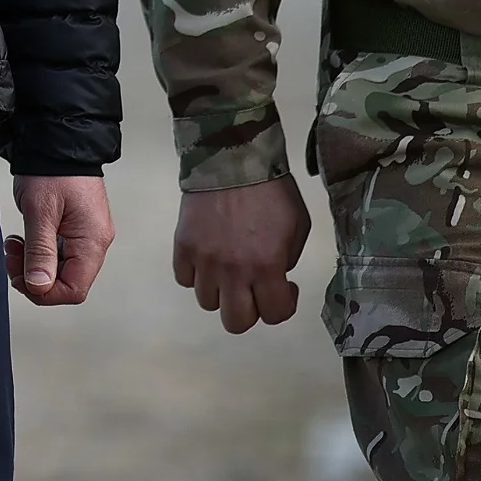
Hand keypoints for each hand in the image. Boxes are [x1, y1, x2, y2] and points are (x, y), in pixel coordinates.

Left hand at [8, 174, 113, 304]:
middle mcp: (94, 241)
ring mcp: (86, 234)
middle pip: (67, 281)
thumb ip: (40, 251)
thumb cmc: (52, 170)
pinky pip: (58, 252)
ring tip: (14, 245)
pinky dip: (38, 251)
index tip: (22, 279)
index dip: (46, 293)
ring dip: (33, 263)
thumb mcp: (40, 212)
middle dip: (35, 277)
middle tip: (12, 258)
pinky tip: (23, 239)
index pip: (74, 289)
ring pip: (60, 268)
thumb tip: (39, 286)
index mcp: (92, 241)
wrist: (57, 140)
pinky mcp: (75, 227)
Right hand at [172, 176, 310, 332]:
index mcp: (267, 266)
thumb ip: (286, 260)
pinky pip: (184, 278)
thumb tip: (273, 276)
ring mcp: (204, 260)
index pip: (275, 315)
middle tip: (253, 288)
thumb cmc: (272, 191)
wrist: (232, 158)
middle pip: (235, 322)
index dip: (284, 305)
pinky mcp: (182, 246)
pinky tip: (208, 256)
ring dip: (221, 290)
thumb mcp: (297, 227)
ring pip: (208, 301)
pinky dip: (196, 273)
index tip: (285, 286)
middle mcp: (233, 271)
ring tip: (228, 267)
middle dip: (249, 310)